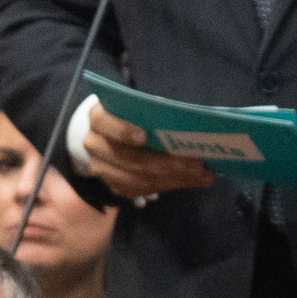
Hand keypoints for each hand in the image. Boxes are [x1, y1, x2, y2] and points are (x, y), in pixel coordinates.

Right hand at [77, 103, 212, 200]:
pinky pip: (142, 190)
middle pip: (128, 158)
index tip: (143, 136)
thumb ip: (148, 112)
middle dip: (165, 163)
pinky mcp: (113, 186)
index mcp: (98, 119)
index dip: (123, 131)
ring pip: (137, 179)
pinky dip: (168, 186)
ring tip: (201, 175)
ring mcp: (101, 169)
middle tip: (196, 164)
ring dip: (173, 179)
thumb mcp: (131, 107)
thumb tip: (180, 120)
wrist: (104, 136)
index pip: (105, 123)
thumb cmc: (125, 116)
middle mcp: (94, 145)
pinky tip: (190, 181)